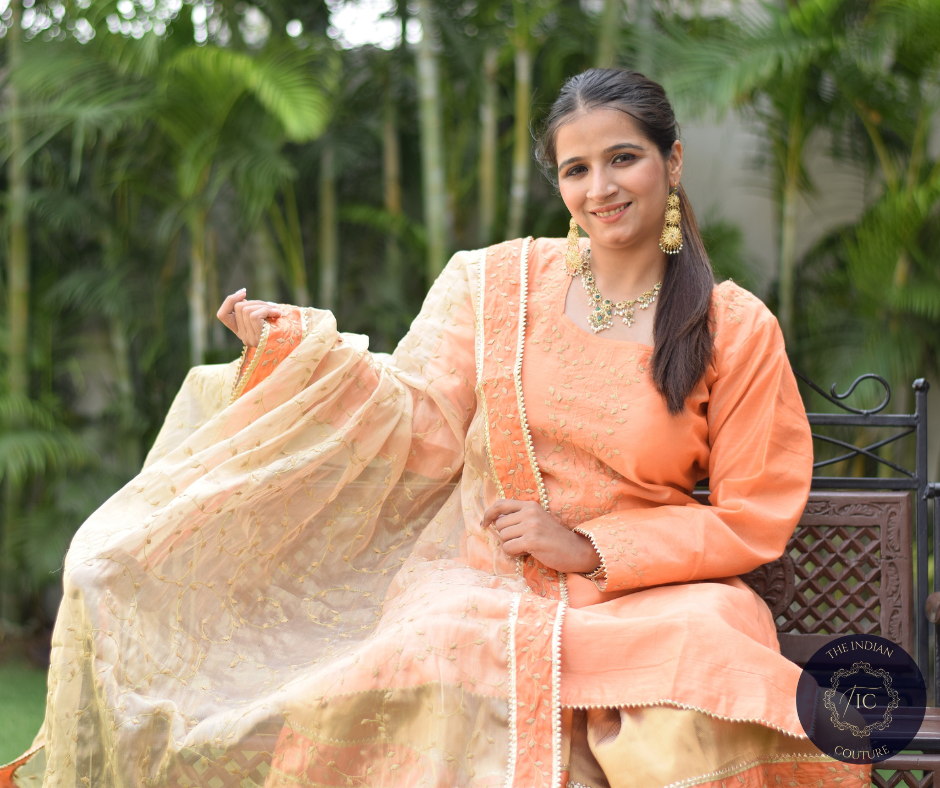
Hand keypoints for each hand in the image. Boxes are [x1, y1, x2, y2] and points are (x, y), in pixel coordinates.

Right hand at [217, 289, 281, 346]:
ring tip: (275, 311)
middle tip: (271, 307)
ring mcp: (249, 338)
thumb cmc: (283, 325)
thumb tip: (242, 294)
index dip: (230, 301)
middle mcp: (243, 336)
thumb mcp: (264, 315)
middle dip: (256, 302)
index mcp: (241, 331)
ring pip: (246, 310)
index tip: (244, 292)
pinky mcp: (257, 337)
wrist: (298, 339)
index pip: (222, 315)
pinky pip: (254, 315)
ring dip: (263, 306)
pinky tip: (278, 314)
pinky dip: (267, 310)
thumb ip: (252, 308)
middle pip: (238, 307)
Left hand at [482, 499, 600, 573]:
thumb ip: (519, 517)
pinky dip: (514, 553)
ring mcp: (531, 526)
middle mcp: (529, 512)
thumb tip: (494, 520)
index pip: (500, 504)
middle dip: (506, 536)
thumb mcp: (537, 520)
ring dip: (510, 545)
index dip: (488, 514)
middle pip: (499, 524)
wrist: (576, 550)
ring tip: (526, 547)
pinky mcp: (532, 541)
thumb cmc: (554, 537)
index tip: (484, 524)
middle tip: (520, 541)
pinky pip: (509, 548)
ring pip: (503, 537)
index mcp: (530, 505)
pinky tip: (527, 552)